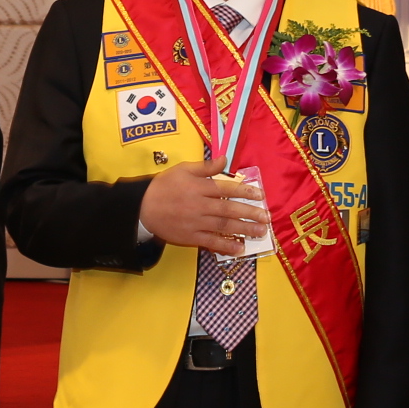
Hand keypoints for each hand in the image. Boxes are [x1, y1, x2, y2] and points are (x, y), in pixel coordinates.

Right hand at [140, 155, 268, 252]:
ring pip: (223, 226)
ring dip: (244, 229)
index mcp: (199, 187)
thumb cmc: (163, 186)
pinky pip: (211, 242)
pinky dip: (226, 246)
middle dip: (250, 213)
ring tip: (260, 232)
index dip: (245, 191)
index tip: (260, 195)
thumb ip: (205, 167)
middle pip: (229, 209)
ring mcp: (196, 223)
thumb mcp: (182, 170)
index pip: (227, 188)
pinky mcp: (191, 237)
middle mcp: (200, 205)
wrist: (141, 208)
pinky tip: (240, 248)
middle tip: (267, 217)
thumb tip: (225, 159)